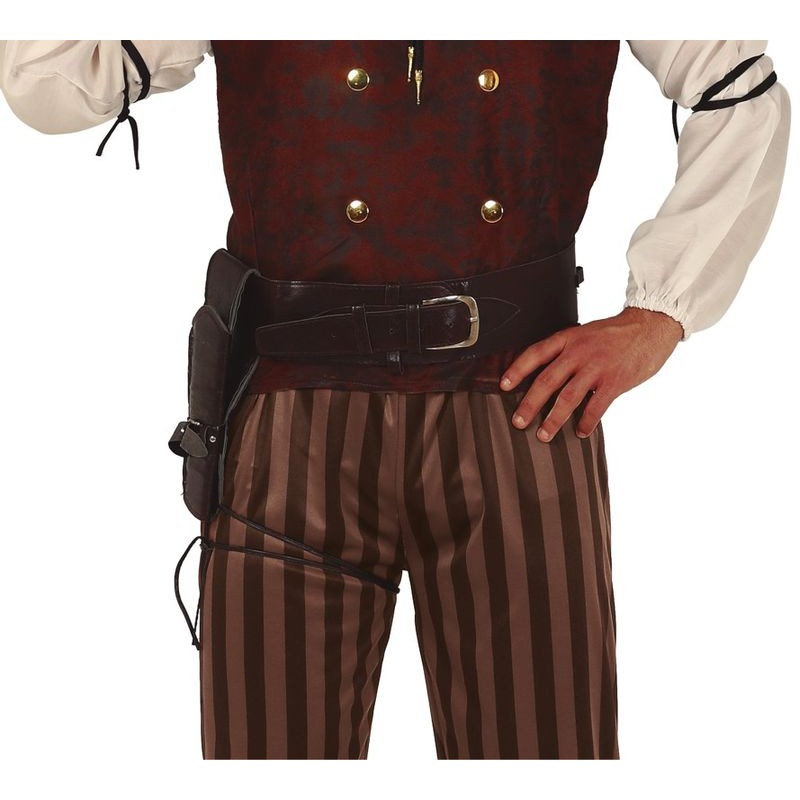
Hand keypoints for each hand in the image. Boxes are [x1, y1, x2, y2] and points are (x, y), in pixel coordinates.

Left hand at [498, 307, 684, 440]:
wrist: (650, 326)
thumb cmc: (615, 334)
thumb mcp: (584, 334)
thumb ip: (566, 352)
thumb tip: (545, 375)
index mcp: (568, 338)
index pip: (535, 353)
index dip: (517, 370)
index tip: (504, 386)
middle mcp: (579, 352)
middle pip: (547, 380)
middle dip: (530, 403)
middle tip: (518, 421)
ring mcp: (597, 367)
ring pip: (568, 397)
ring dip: (553, 419)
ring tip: (543, 435)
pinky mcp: (615, 381)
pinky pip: (596, 406)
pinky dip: (586, 422)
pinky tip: (580, 432)